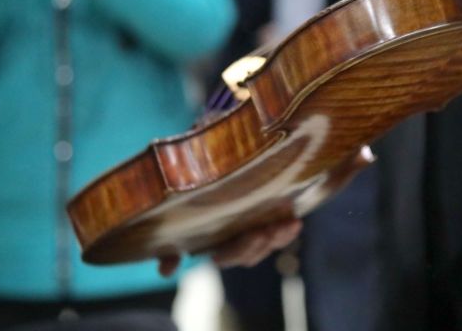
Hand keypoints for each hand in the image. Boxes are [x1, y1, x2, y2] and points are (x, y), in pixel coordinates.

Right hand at [156, 218, 302, 276]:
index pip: (227, 256)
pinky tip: (296, 222)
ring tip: (291, 224)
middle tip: (266, 230)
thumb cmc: (189, 212)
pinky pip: (280, 235)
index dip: (236, 252)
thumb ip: (168, 252)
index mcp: (216, 248)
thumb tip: (165, 272)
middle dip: (259, 244)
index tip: (248, 238)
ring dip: (280, 238)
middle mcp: (236, 247)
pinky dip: (288, 232)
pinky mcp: (267, 226)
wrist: (205, 189)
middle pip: (250, 254)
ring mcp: (254, 237)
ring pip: (268, 246)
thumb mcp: (176, 232)